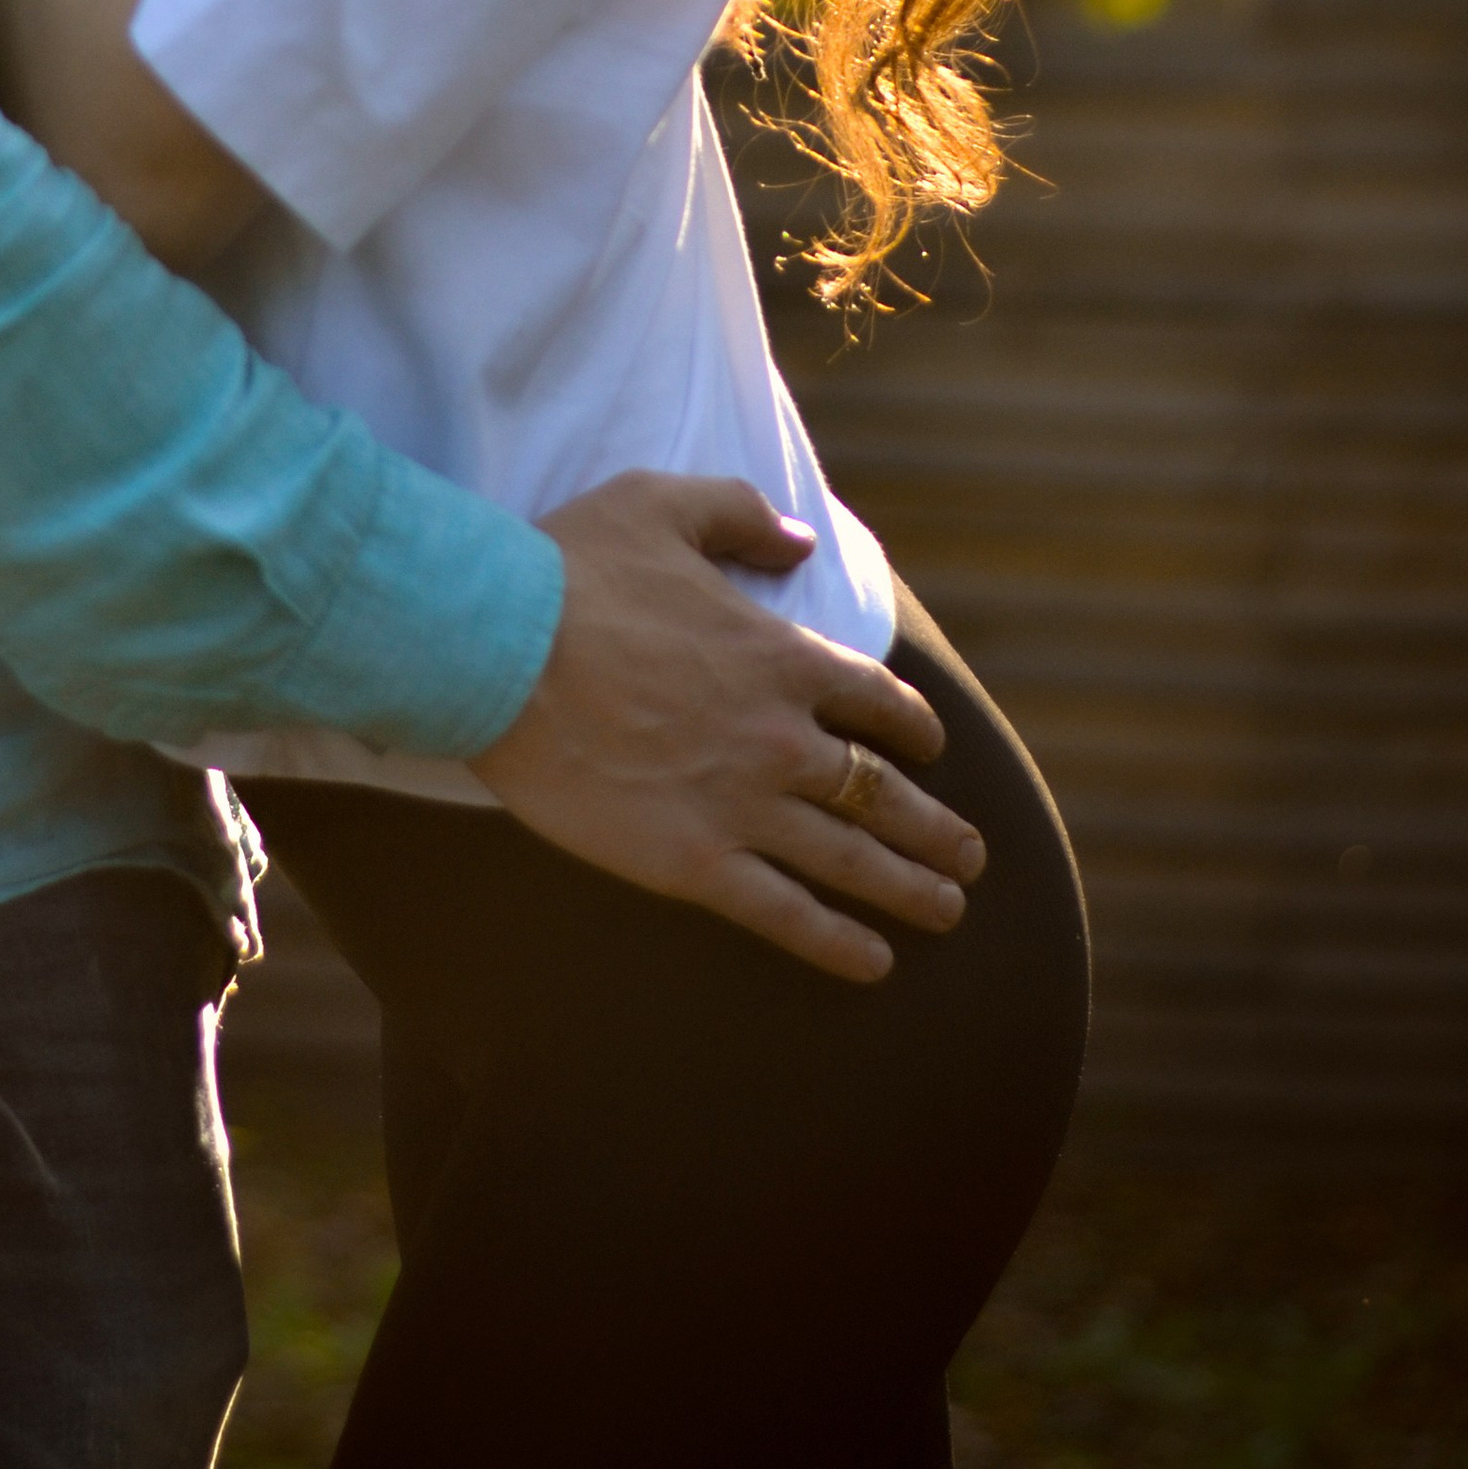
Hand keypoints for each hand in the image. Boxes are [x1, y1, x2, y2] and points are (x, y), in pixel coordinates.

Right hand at [469, 471, 984, 984]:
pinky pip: (786, 914)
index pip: (878, 701)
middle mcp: (781, 737)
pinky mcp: (693, 862)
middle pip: (883, 791)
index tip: (931, 749)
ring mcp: (742, 805)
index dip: (914, 728)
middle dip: (936, 828)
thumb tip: (802, 541)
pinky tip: (875, 965)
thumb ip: (742, 514)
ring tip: (949, 910)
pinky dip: (838, 944)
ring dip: (910, 888)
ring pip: (852, 859)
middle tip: (969, 857)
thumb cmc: (572, 568)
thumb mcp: (663, 503)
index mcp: (782, 655)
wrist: (498, 646)